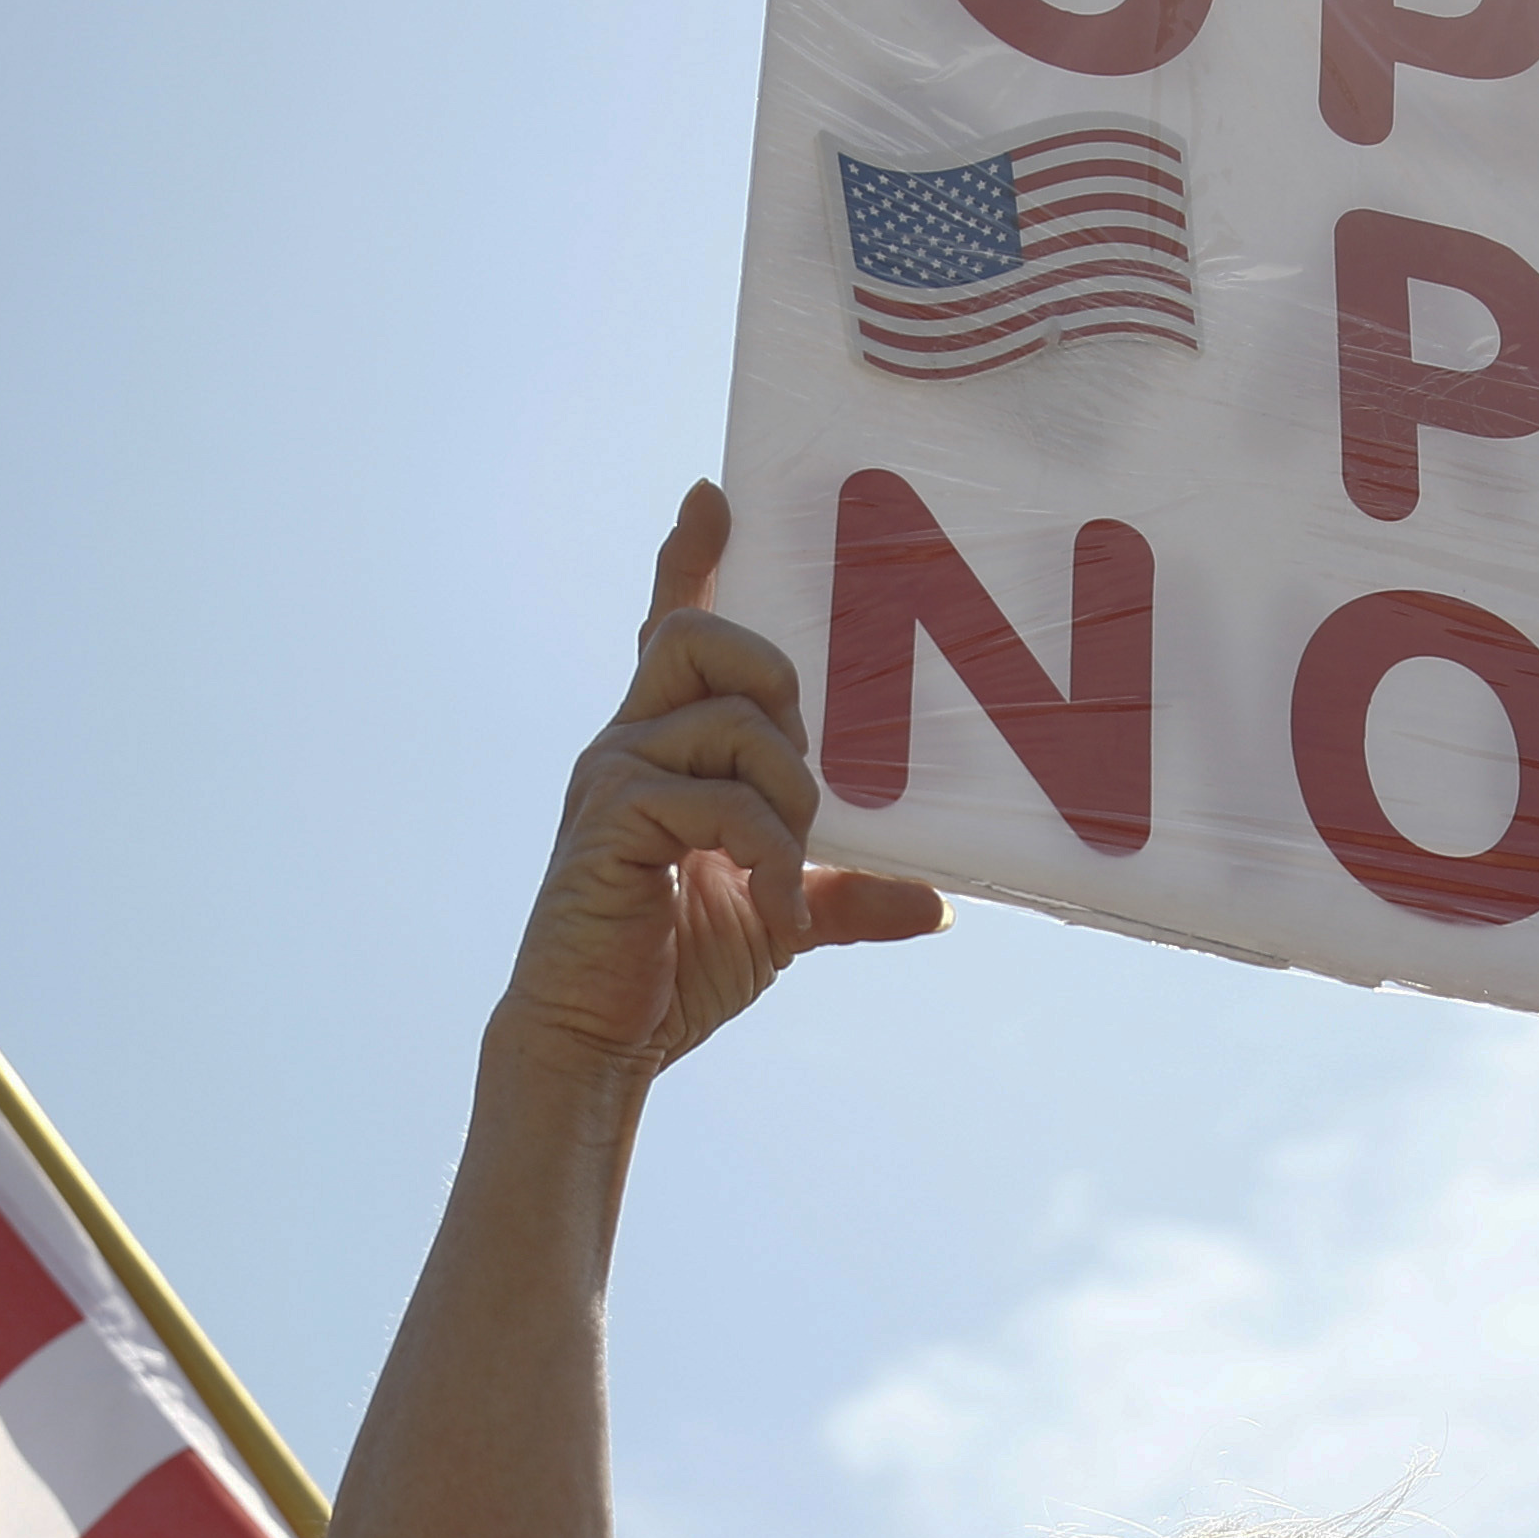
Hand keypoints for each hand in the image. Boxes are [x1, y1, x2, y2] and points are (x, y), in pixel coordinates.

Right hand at [487, 485, 945, 1101]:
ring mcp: (617, 774)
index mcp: (662, 744)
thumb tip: (941, 904)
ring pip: (728, 715)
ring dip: (788, 791)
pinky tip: (778, 911)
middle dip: (773, 682)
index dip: (693, 558)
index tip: (715, 494)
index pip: (674, 625)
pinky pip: (724, 800)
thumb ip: (847, 893)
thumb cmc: (674, 970)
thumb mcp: (783, 916)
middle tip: (802, 772)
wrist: (597, 1043)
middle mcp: (630, 741)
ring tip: (791, 869)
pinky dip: (772, 857)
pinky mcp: (615, 818)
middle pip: (698, 634)